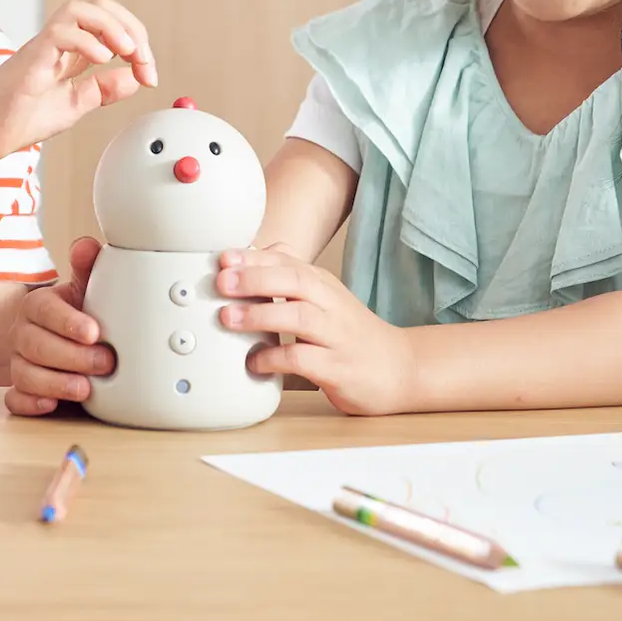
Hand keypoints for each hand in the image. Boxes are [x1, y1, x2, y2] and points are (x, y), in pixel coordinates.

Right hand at [0, 0, 156, 167]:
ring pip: (79, 9)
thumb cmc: (16, 118)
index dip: (138, 43)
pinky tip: (102, 62)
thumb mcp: (75, 105)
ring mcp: (43, 48)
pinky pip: (60, 33)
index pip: (112, 25)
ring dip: (112, 26)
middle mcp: (58, 43)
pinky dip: (88, 42)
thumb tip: (135, 77)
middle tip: (143, 59)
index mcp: (71, 53)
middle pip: (100, 6)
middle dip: (131, 27)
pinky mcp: (30, 59)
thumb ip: (103, 89)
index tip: (150, 75)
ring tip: (129, 51)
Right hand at [5, 237, 115, 416]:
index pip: (44, 310)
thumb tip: (86, 246)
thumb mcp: (86, 288)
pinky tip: (51, 405)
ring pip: (25, 374)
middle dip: (72, 357)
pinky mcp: (20, 389)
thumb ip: (87, 266)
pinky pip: (14, 400)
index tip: (94, 333)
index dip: (68, 322)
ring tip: (86, 389)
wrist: (70, 340)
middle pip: (36, 345)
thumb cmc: (80, 313)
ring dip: (56, 384)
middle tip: (105, 363)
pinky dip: (30, 404)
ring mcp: (18, 362)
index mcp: (38, 305)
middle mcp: (23, 333)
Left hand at [216, 244, 411, 416]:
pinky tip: (253, 362)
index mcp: (324, 285)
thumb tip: (254, 252)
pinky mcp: (339, 368)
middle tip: (221, 281)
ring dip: (261, 315)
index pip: (288, 262)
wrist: (400, 368)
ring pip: (299, 316)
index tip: (223, 258)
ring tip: (227, 318)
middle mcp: (332, 305)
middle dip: (255, 279)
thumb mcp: (325, 297)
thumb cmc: (351, 332)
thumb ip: (292, 275)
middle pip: (295, 281)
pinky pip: (304, 360)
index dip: (254, 259)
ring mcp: (337, 336)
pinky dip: (276, 358)